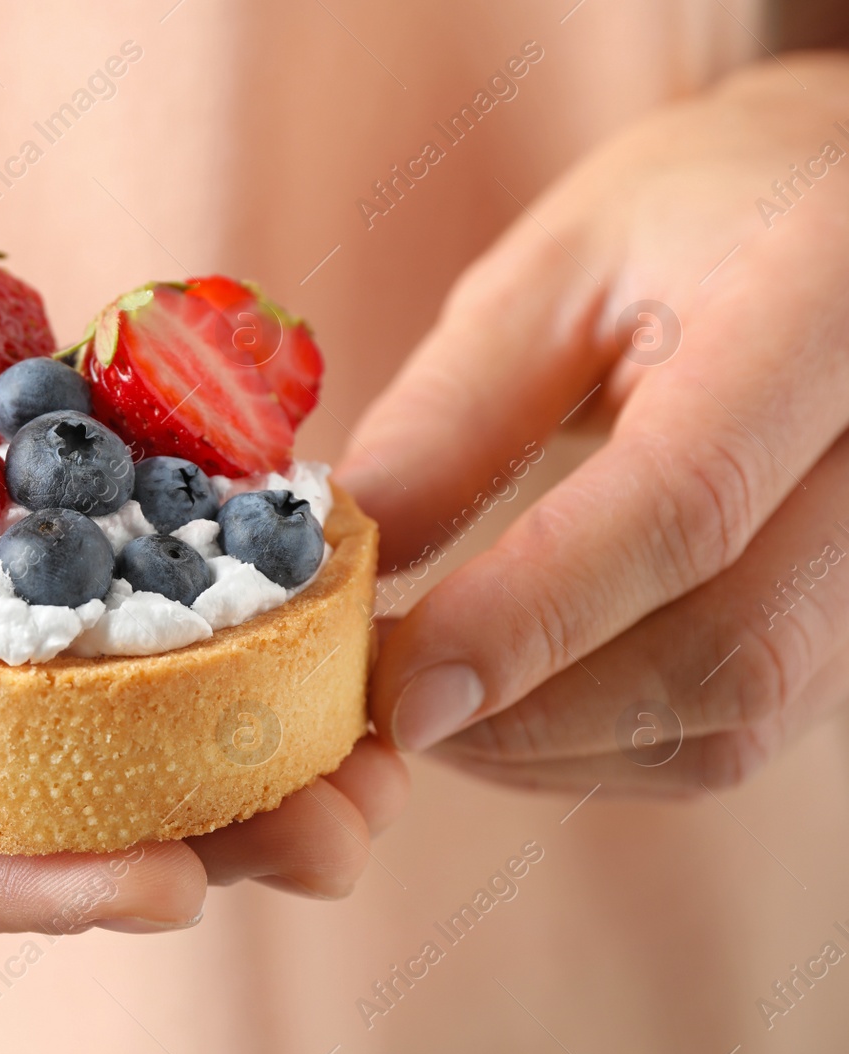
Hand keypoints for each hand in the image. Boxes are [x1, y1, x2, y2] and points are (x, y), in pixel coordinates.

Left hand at [338, 54, 848, 792]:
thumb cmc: (695, 220)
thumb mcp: (555, 274)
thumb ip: (453, 413)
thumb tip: (343, 558)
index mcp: (826, 313)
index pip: (686, 502)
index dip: (528, 614)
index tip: (394, 685)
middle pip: (726, 649)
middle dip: (524, 707)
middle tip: (375, 701)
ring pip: (735, 719)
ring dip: (548, 742)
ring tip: (424, 696)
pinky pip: (741, 734)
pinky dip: (599, 744)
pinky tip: (505, 704)